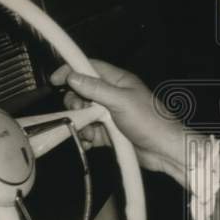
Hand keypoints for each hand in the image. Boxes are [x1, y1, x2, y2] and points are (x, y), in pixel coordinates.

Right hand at [50, 60, 188, 184]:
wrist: (164, 151)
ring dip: (81, 123)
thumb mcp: (121, 102)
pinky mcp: (108, 132)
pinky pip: (88, 131)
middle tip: (80, 111)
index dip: (71, 70)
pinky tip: (89, 141)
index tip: (55, 80)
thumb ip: (96, 89)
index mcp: (118, 81)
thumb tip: (73, 76)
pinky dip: (85, 137)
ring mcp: (110, 114)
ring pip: (83, 113)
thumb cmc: (150, 121)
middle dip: (75, 103)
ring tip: (89, 132)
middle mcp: (113, 95)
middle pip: (82, 92)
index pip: (90, 68)